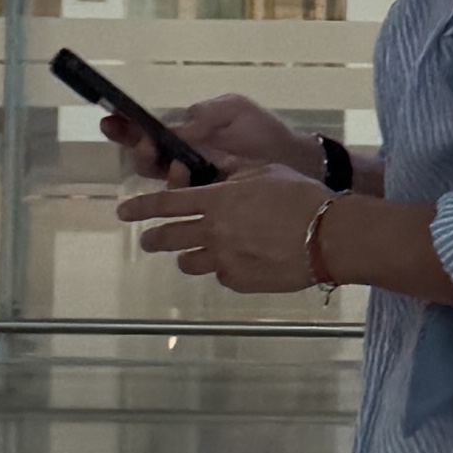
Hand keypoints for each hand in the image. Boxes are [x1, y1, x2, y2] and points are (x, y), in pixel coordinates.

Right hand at [105, 91, 315, 186]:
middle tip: (148, 145)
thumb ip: (202, 116)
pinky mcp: (207, 201)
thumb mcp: (232, 110)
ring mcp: (194, 182)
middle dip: (141, 151)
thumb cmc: (262, 131)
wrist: (295, 160)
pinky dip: (180, 191)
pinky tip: (188, 180)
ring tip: (179, 165)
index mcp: (186, 132)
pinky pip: (183, 201)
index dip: (126, 126)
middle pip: (147, 158)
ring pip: (161, 181)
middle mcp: (183, 158)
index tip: (110, 121)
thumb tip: (172, 128)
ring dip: (162, 172)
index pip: (147, 129)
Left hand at [120, 163, 329, 294]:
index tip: (124, 213)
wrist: (327, 236)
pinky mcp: (239, 281)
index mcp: (217, 200)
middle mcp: (214, 230)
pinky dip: (224, 269)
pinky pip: (220, 275)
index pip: (167, 203)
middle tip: (149, 241)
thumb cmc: (301, 197)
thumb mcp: (264, 172)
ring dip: (188, 256)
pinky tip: (241, 262)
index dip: (141, 208)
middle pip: (168, 238)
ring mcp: (224, 259)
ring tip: (195, 254)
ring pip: (189, 262)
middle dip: (153, 239)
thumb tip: (218, 172)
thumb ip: (234, 173)